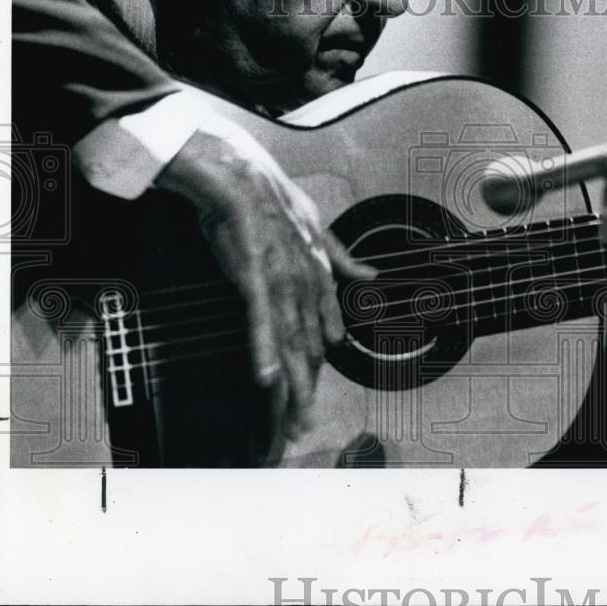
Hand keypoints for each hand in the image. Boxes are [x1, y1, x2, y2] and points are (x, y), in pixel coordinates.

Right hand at [155, 129, 374, 442]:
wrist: (237, 173)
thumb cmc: (269, 200)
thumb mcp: (317, 228)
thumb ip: (342, 259)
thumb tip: (368, 277)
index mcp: (319, 276)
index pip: (319, 337)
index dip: (314, 376)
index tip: (307, 407)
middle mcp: (306, 284)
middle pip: (306, 351)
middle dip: (302, 397)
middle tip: (295, 434)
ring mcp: (282, 282)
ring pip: (290, 344)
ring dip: (289, 388)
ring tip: (288, 423)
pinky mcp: (254, 275)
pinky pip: (262, 319)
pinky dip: (264, 349)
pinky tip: (266, 378)